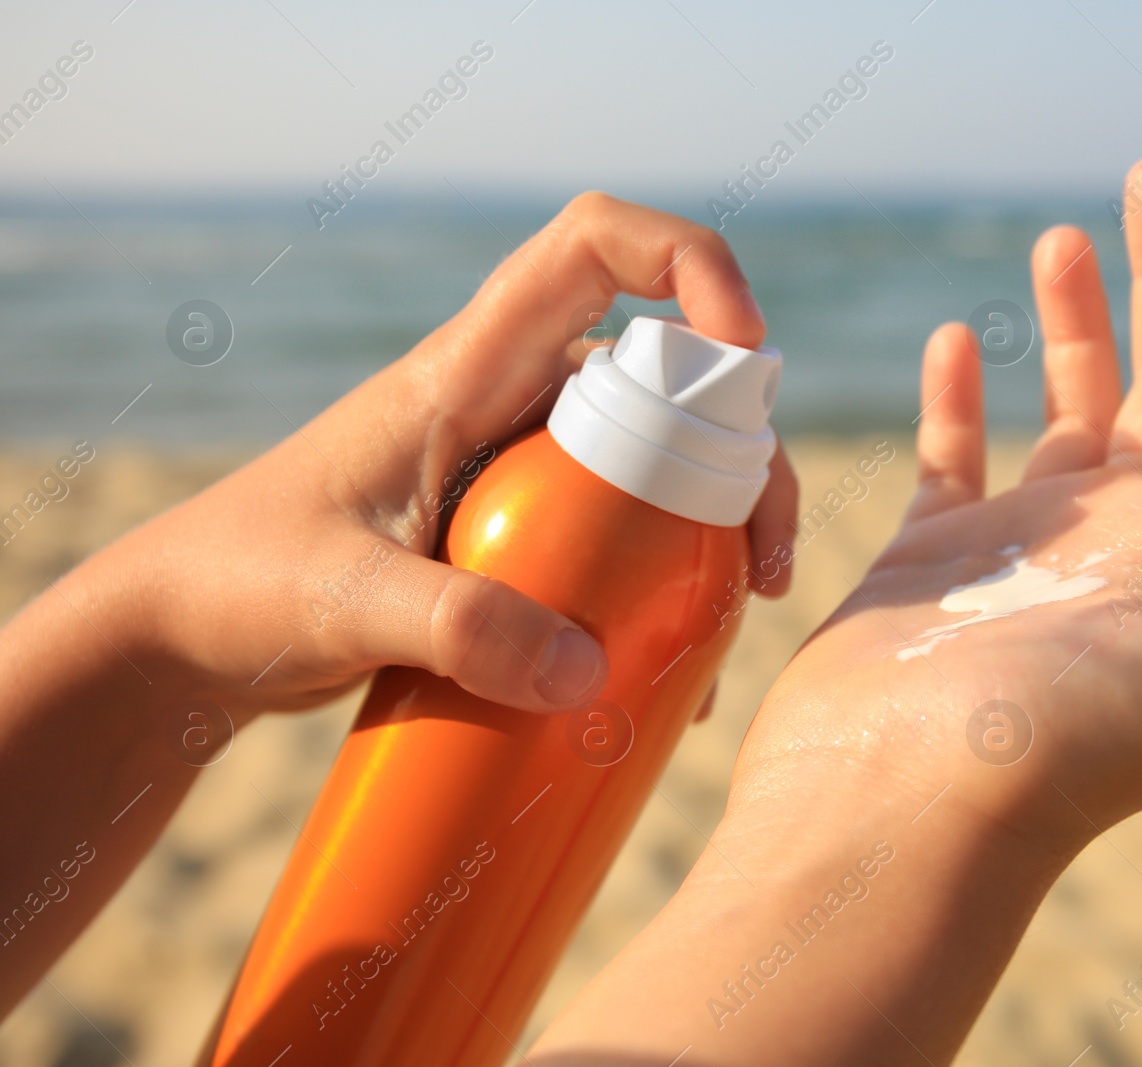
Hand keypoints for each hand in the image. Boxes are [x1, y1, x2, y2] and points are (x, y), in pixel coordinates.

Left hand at [86, 192, 796, 720]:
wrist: (184, 634)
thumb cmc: (239, 588)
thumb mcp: (345, 604)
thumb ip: (457, 631)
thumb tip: (590, 674)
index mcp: (465, 370)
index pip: (592, 248)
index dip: (689, 267)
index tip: (742, 358)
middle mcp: (506, 401)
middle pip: (666, 378)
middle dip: (743, 454)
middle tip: (760, 567)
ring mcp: (516, 468)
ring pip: (658, 461)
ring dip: (716, 527)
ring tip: (734, 622)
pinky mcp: (515, 535)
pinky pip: (620, 534)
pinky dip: (663, 586)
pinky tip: (670, 668)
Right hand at [734, 157, 1141, 858]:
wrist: (894, 813)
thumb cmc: (1052, 753)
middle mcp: (1129, 546)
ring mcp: (1029, 549)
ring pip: (1071, 410)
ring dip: (1076, 322)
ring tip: (1066, 238)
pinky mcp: (936, 559)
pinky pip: (957, 457)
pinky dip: (960, 396)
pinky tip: (957, 336)